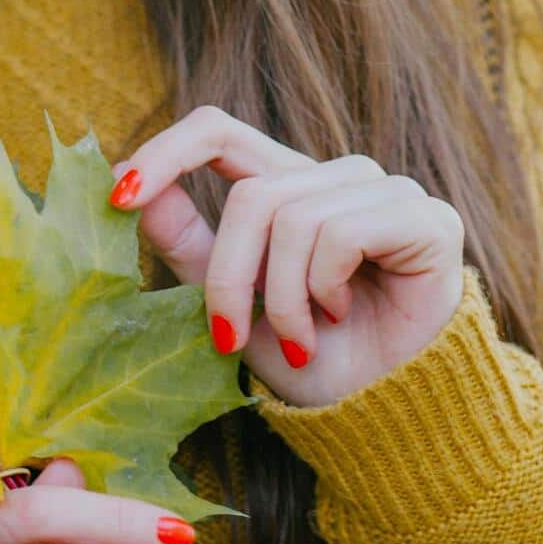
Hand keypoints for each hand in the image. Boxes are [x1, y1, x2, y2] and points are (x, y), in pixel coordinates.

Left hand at [109, 106, 465, 407]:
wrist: (383, 412)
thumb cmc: (311, 359)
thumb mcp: (232, 305)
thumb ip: (190, 245)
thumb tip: (128, 189)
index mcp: (288, 186)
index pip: (218, 131)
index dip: (165, 151)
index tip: (117, 198)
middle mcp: (339, 176)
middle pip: (250, 195)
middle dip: (228, 278)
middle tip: (230, 337)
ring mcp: (387, 191)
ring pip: (292, 218)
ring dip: (282, 299)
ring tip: (299, 338)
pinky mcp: (425, 219)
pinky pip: (340, 235)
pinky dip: (324, 290)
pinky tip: (341, 317)